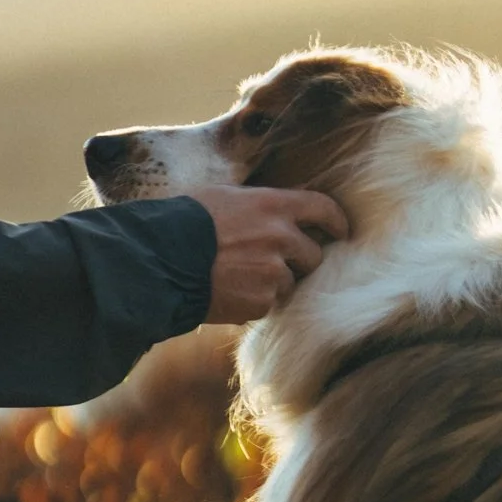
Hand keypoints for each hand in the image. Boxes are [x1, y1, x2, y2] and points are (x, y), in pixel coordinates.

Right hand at [196, 184, 348, 324]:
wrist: (160, 260)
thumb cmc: (183, 221)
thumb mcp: (223, 197)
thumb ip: (256, 204)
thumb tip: (272, 210)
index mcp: (273, 205)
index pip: (323, 208)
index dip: (337, 221)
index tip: (340, 232)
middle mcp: (281, 238)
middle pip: (313, 254)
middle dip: (300, 260)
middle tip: (276, 262)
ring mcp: (273, 273)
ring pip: (290, 283)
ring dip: (274, 283)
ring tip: (240, 277)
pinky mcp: (260, 303)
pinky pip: (269, 304)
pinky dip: (254, 301)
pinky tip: (229, 291)